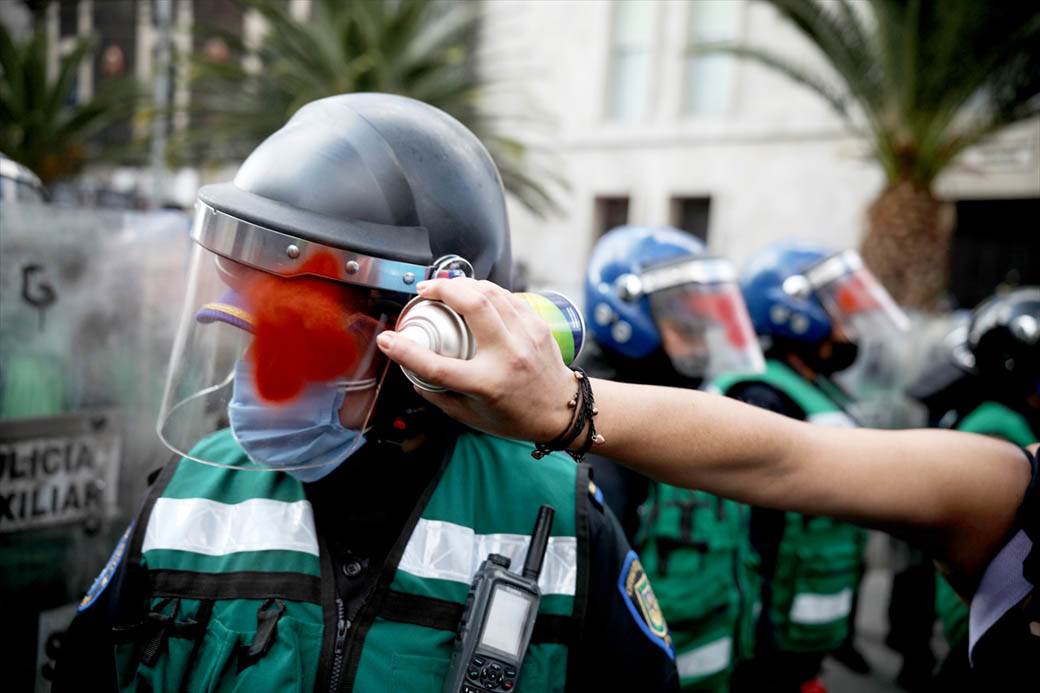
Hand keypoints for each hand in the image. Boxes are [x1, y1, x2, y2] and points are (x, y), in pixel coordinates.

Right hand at [376, 278, 576, 441]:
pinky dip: (485, 289)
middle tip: (424, 290)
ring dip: (463, 283)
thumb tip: (412, 372)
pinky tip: (473, 293)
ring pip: (491, 292)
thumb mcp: (470, 416)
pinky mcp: (537, 324)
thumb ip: (437, 395)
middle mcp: (508, 356)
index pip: (438, 365)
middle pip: (473, 305)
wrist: (562, 411)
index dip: (406, 351)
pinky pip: (507, 296)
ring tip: (445, 287)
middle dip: (443, 288)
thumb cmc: (516, 417)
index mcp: (487, 384)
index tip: (388, 339)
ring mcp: (526, 336)